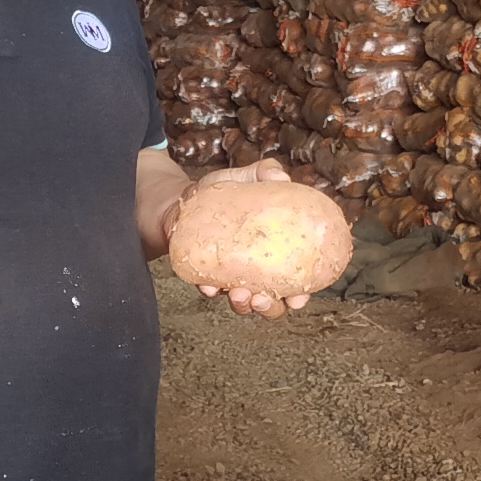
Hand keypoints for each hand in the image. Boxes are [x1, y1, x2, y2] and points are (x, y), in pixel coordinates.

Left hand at [170, 158, 311, 317]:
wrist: (181, 201)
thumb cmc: (220, 193)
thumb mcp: (245, 177)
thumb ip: (265, 173)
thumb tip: (282, 176)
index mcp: (275, 253)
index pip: (294, 281)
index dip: (299, 295)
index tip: (298, 297)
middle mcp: (256, 272)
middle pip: (270, 302)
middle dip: (270, 308)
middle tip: (264, 298)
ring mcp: (231, 278)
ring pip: (243, 304)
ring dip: (243, 305)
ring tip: (240, 294)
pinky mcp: (205, 276)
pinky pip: (211, 290)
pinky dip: (211, 291)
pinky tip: (210, 286)